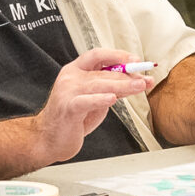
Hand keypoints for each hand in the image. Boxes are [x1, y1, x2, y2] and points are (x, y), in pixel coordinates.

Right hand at [33, 50, 155, 162]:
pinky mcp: (68, 108)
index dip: (117, 55)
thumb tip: (136, 80)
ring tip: (140, 86)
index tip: (136, 59)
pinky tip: (113, 98)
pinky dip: (101, 99)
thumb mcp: (94, 99)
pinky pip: (87, 101)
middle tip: (145, 79)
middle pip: (103, 72)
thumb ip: (109, 88)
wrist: (48, 140)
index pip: (97, 55)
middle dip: (127, 75)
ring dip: (123, 85)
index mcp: (75, 71)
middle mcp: (70, 78)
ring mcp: (67, 92)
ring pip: (99, 84)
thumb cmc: (73, 119)